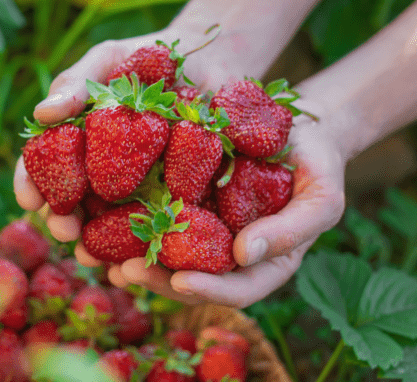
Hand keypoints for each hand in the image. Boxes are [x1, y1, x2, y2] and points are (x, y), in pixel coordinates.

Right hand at [14, 25, 251, 240]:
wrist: (212, 61)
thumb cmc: (149, 57)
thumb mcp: (108, 60)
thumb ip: (74, 84)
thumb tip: (40, 114)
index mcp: (77, 144)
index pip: (43, 169)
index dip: (32, 185)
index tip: (28, 200)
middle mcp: (102, 174)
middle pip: (74, 206)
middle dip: (63, 223)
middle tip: (64, 232)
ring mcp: (140, 190)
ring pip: (112, 226)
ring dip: (100, 246)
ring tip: (95, 257)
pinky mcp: (180, 199)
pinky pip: (163, 226)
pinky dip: (151, 245)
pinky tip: (144, 257)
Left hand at [99, 109, 346, 306]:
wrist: (295, 126)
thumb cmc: (316, 162)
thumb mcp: (322, 195)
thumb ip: (291, 230)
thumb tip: (243, 255)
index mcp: (259, 264)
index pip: (234, 290)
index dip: (207, 290)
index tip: (179, 281)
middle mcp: (224, 254)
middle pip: (186, 279)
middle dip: (154, 279)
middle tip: (124, 270)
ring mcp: (198, 230)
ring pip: (159, 253)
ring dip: (125, 256)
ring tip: (94, 251)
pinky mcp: (176, 200)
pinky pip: (147, 215)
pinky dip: (120, 219)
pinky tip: (94, 213)